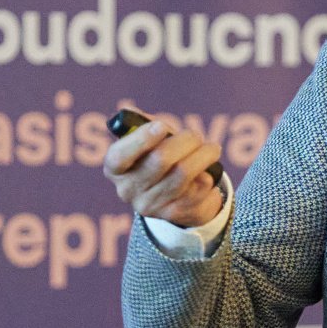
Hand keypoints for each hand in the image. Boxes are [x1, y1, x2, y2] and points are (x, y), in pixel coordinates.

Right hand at [103, 115, 226, 226]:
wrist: (177, 196)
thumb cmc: (159, 157)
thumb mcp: (148, 140)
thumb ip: (141, 124)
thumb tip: (131, 113)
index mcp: (115, 169)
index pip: (119, 157)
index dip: (140, 140)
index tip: (161, 126)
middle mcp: (127, 190)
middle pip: (160, 160)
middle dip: (185, 141)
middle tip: (197, 136)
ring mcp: (150, 205)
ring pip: (183, 173)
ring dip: (203, 156)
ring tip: (212, 149)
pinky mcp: (173, 214)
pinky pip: (197, 188)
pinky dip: (208, 175)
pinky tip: (209, 171)